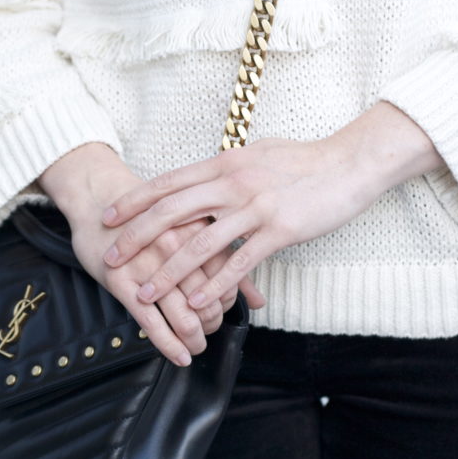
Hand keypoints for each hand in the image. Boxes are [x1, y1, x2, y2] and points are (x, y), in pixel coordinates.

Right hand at [37, 143, 265, 365]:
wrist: (97, 198)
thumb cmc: (148, 216)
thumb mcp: (192, 232)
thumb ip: (228, 265)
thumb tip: (259, 301)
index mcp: (197, 230)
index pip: (228, 278)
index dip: (228, 301)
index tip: (221, 310)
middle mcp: (176, 247)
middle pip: (209, 300)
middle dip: (212, 324)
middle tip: (208, 331)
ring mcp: (147, 264)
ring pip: (184, 316)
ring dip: (195, 340)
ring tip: (196, 346)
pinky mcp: (121, 281)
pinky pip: (151, 323)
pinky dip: (169, 346)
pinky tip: (180, 357)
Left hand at [100, 101, 443, 309]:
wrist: (349, 162)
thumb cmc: (303, 161)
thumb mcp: (256, 155)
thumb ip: (226, 169)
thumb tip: (203, 176)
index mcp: (223, 164)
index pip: (167, 183)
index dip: (134, 201)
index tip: (108, 217)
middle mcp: (232, 183)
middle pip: (171, 212)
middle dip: (136, 238)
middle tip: (111, 259)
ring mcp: (254, 206)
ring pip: (200, 243)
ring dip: (168, 273)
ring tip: (145, 294)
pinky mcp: (278, 229)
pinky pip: (240, 262)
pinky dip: (215, 286)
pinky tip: (197, 303)